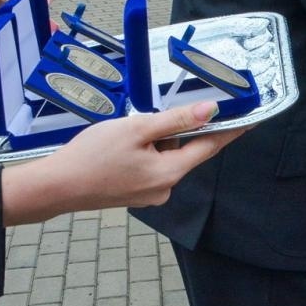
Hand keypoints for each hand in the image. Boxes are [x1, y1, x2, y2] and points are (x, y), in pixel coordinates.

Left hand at [0, 0, 50, 27]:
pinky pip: (25, 22)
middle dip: (42, 3)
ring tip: (42, 27)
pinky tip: (40, 33)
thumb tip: (23, 1)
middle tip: (39, 12)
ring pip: (35, 9)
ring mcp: (15, 3)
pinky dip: (33, 28)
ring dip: (39, 17)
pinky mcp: (10, 17)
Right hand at [1, 102, 248, 223]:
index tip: (250, 120)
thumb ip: (176, 120)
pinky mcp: (133, 194)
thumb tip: (210, 110)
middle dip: (169, 131)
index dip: (230, 130)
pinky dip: (140, 152)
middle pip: (182, 151)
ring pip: (162, 157)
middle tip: (143, 120)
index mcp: (169, 173)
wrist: (55, 186)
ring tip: (121, 135)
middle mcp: (164, 189)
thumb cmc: (92, 156)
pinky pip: (148, 167)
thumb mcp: (137, 128)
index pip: (209, 147)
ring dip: (151, 141)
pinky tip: (117, 147)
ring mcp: (148, 194)